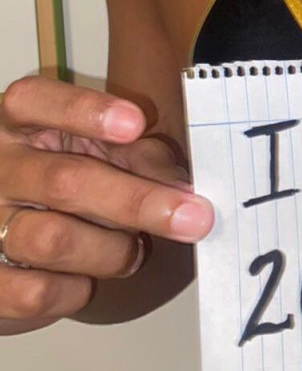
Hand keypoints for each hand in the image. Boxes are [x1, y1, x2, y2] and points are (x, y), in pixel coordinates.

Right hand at [0, 74, 213, 334]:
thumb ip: (141, 157)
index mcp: (19, 121)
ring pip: (51, 240)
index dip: (86, 111)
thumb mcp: (102, 148)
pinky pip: (34, 292)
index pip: (36, 100)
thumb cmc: (70, 174)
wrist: (8, 231)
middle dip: (136, 201)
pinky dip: (76, 289)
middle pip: (63, 181)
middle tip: (193, 217)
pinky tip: (86, 278)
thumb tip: (183, 189)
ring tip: (132, 250)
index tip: (137, 123)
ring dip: (111, 250)